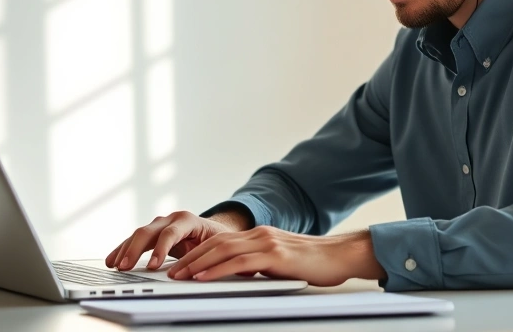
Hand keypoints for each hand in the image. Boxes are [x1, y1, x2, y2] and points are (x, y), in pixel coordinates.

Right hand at [105, 210, 250, 270]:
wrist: (216, 230)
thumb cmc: (218, 238)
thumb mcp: (217, 244)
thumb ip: (210, 253)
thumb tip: (208, 266)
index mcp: (188, 219)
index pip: (170, 232)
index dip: (161, 249)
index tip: (154, 266)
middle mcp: (170, 218)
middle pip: (148, 231)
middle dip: (135, 250)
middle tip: (126, 267)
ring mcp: (160, 224)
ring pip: (138, 234)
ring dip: (125, 249)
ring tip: (115, 265)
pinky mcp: (153, 233)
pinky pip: (135, 240)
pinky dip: (123, 249)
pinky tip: (112, 260)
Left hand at [167, 226, 386, 286]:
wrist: (342, 256)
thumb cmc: (316, 263)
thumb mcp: (281, 263)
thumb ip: (260, 265)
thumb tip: (240, 275)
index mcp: (260, 235)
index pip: (220, 242)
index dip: (197, 253)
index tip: (180, 265)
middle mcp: (260, 234)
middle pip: (215, 244)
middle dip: (189, 258)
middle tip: (171, 272)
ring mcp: (267, 242)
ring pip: (222, 251)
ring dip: (197, 264)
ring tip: (179, 276)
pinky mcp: (274, 256)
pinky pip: (238, 263)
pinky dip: (217, 270)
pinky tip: (204, 278)